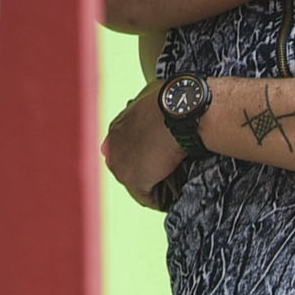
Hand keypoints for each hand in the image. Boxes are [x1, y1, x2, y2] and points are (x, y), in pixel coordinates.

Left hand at [106, 83, 187, 209]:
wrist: (181, 111)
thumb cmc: (174, 98)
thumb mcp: (151, 94)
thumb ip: (142, 106)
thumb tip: (143, 106)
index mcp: (117, 127)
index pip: (125, 148)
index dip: (143, 155)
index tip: (159, 158)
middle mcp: (113, 147)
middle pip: (127, 167)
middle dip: (144, 172)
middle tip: (165, 176)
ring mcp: (122, 165)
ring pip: (137, 184)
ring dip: (152, 188)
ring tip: (169, 192)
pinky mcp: (134, 180)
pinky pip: (148, 197)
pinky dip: (159, 200)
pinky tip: (170, 200)